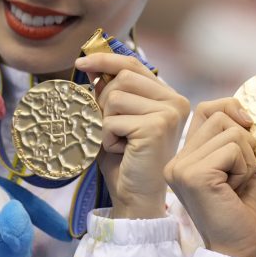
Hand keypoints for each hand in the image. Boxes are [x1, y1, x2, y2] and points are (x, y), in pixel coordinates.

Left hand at [75, 53, 189, 218]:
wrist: (136, 196)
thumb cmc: (125, 160)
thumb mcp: (116, 119)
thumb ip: (110, 93)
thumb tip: (91, 65)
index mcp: (168, 96)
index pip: (133, 64)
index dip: (105, 60)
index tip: (81, 63)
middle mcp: (175, 101)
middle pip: (122, 78)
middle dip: (103, 101)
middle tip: (109, 128)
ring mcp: (168, 113)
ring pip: (114, 98)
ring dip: (105, 123)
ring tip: (119, 142)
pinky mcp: (157, 127)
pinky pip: (112, 120)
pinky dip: (106, 138)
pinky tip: (122, 152)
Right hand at [165, 99, 255, 256]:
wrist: (241, 252)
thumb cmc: (244, 215)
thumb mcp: (244, 166)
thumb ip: (240, 139)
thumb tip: (246, 113)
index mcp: (186, 158)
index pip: (205, 109)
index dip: (231, 109)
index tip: (250, 129)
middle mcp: (177, 160)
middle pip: (218, 115)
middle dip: (245, 140)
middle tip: (243, 172)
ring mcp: (182, 167)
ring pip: (230, 131)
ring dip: (247, 158)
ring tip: (238, 184)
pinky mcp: (195, 175)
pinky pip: (233, 149)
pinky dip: (245, 168)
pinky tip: (235, 190)